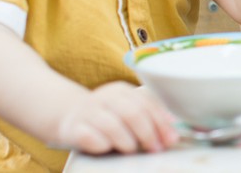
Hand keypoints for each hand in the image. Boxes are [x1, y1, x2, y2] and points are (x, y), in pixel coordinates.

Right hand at [55, 82, 176, 154]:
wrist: (67, 117)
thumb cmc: (106, 118)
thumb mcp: (126, 111)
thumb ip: (149, 118)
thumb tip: (173, 133)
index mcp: (121, 90)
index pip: (146, 104)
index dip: (161, 123)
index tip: (171, 139)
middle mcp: (104, 97)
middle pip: (132, 113)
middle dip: (148, 133)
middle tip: (155, 148)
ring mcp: (87, 112)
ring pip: (112, 126)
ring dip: (127, 141)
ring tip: (131, 150)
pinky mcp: (72, 129)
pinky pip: (90, 138)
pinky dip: (102, 145)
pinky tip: (107, 148)